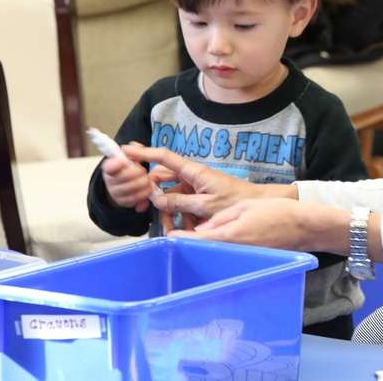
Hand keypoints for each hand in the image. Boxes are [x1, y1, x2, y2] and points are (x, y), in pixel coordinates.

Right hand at [100, 152, 155, 212]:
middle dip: (135, 173)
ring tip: (148, 180)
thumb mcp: (132, 156)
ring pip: (128, 189)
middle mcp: (109, 181)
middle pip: (121, 177)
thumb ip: (134, 150)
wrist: (128, 185)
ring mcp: (115, 193)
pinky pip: (133, 200)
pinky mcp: (123, 202)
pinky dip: (143, 195)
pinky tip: (149, 190)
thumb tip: (135, 146)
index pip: (108, 167)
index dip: (115, 164)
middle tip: (143, 171)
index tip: (124, 161)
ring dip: (141, 184)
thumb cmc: (131, 167)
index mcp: (109, 167)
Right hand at [126, 145, 297, 229]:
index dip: (143, 153)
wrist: (258, 206)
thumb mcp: (206, 206)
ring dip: (170, 213)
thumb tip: (157, 199)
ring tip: (173, 230)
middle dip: (154, 197)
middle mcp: (193, 177)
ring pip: (172, 198)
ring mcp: (196, 187)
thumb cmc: (236, 202)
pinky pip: (184, 206)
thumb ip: (180, 203)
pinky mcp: (201, 198)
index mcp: (194, 172)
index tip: (125, 151)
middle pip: (163, 181)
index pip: (164, 158)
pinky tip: (189, 230)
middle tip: (143, 210)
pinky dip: (183, 218)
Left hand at [166, 198, 348, 254]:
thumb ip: (220, 219)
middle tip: (176, 233)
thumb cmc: (278, 213)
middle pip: (203, 250)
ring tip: (194, 235)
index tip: (166, 237)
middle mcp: (234, 250)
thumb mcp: (245, 207)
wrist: (305, 227)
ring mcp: (243, 257)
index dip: (179, 239)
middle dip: (189, 244)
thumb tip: (201, 231)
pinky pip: (229, 255)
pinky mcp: (251, 259)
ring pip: (215, 253)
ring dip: (204, 246)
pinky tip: (217, 240)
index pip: (196, 240)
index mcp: (230, 235)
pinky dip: (220, 248)